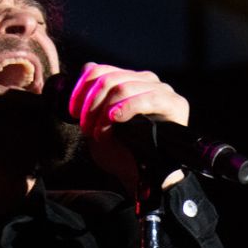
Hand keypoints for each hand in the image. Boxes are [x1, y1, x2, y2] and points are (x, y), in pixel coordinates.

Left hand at [67, 61, 190, 194]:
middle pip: (109, 78)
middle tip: (86, 128)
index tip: (72, 112)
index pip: (100, 69)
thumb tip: (85, 71)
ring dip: (104, 110)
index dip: (81, 88)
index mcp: (127, 80)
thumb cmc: (119, 150)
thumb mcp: (97, 121)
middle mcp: (146, 81)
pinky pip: (147, 98)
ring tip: (99, 132)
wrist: (139, 177)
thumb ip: (92, 97)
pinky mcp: (175, 104)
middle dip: (91, 104)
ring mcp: (162, 90)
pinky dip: (126, 108)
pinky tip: (114, 119)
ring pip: (123, 86)